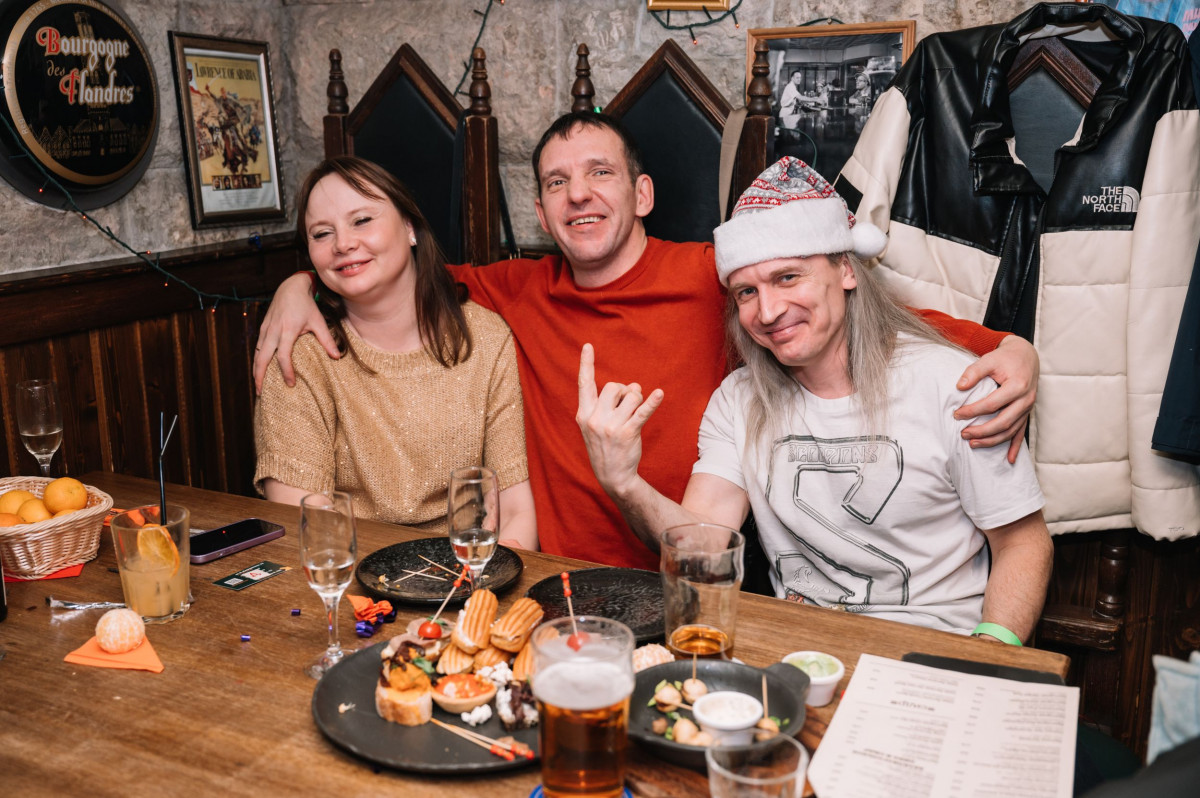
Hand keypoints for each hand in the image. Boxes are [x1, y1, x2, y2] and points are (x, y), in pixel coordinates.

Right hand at [253, 273, 338, 392]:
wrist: (290, 287)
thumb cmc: (306, 305)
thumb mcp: (318, 321)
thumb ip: (327, 339)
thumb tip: (337, 357)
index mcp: (287, 330)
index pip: (283, 356)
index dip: (286, 371)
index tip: (290, 384)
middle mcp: (273, 331)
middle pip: (262, 358)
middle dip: (260, 376)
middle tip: (261, 393)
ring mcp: (266, 329)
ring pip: (257, 353)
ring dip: (255, 370)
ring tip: (258, 385)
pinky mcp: (263, 327)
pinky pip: (257, 347)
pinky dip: (256, 359)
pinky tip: (258, 369)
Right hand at [576, 344, 663, 498]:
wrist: (612, 475)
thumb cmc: (605, 446)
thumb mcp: (596, 425)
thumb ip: (609, 403)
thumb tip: (633, 386)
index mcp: (583, 414)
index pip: (584, 384)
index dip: (586, 364)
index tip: (588, 346)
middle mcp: (594, 418)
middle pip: (614, 386)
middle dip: (624, 391)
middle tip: (627, 405)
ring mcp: (610, 426)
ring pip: (631, 395)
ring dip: (638, 399)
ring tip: (635, 411)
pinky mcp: (628, 433)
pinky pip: (642, 412)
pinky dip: (652, 402)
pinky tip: (659, 394)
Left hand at [954, 335, 1038, 463]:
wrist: (1026, 356)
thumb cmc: (1005, 359)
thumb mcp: (989, 360)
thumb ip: (974, 372)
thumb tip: (959, 386)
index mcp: (1017, 386)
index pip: (992, 404)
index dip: (973, 411)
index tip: (957, 414)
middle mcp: (1025, 400)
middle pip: (1003, 422)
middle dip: (982, 431)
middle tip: (963, 433)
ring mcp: (1028, 409)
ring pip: (1011, 431)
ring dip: (992, 440)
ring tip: (973, 443)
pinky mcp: (1027, 413)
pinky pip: (1021, 433)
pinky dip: (1016, 447)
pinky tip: (1010, 460)